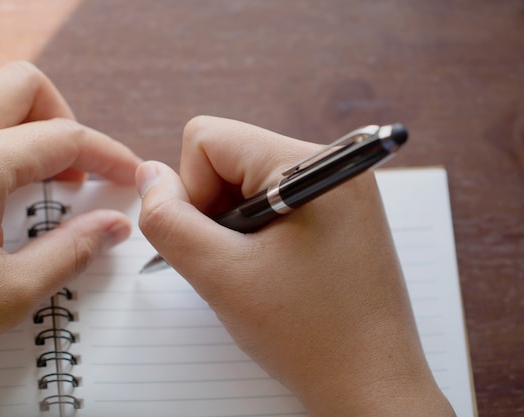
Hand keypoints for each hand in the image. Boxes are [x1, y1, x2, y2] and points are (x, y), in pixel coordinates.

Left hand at [0, 62, 140, 366]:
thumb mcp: (7, 293)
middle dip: (64, 119)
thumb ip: (71, 251)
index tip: (127, 174)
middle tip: (75, 168)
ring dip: (19, 116)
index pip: (66, 137)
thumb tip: (112, 226)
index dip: (109, 154)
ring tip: (31, 166)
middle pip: (23, 85)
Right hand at [137, 116, 454, 415]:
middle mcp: (332, 164)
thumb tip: (150, 176)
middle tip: (239, 265)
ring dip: (237, 227)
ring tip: (260, 274)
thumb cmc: (310, 336)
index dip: (192, 190)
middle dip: (217, 211)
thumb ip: (169, 221)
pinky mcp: (341, 214)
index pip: (209, 139)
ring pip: (250, 183)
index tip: (216, 243)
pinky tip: (274, 273)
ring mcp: (341, 190)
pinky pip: (276, 202)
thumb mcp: (221, 276)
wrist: (372, 385)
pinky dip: (259, 235)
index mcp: (310, 163)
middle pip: (230, 158)